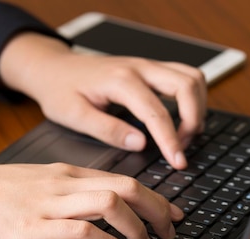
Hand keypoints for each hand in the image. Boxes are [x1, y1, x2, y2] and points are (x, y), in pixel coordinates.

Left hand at [0, 32, 207, 168]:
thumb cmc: (60, 90)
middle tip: (180, 149)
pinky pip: (184, 76)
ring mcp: (147, 65)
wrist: (52, 67)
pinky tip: (183, 119)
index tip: (178, 163)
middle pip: (187, 85)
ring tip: (185, 136)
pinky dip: (192, 98)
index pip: (157, 112)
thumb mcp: (74, 116)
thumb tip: (140, 143)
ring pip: (192, 77)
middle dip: (193, 120)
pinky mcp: (149, 69)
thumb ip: (108, 130)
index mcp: (120, 80)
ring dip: (197, 107)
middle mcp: (139, 67)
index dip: (171, 140)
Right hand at [0, 164, 183, 238]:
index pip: (121, 177)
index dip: (154, 197)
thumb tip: (90, 210)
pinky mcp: (31, 228)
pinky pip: (84, 231)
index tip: (171, 213)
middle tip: (172, 232)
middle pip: (127, 187)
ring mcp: (46, 204)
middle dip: (159, 211)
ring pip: (112, 203)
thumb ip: (59, 193)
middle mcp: (60, 182)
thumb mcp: (27, 185)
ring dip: (139, 228)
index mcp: (61, 172)